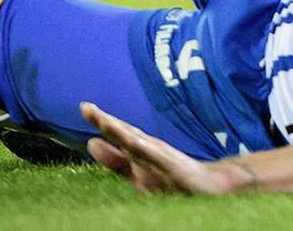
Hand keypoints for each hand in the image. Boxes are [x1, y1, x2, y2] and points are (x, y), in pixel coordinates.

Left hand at [82, 102, 252, 194]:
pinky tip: (137, 144)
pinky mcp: (176, 170)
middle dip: (107, 122)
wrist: (207, 186)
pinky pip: (161, 160)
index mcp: (138, 149)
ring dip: (123, 132)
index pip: (118, 132)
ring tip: (105, 123)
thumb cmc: (168, 177)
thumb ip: (114, 159)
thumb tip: (90, 143)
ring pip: (139, 144)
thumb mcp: (135, 170)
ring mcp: (162, 158)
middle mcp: (149, 149)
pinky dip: (149, 151)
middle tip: (87, 108)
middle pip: (125, 133)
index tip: (85, 107)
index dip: (101, 120)